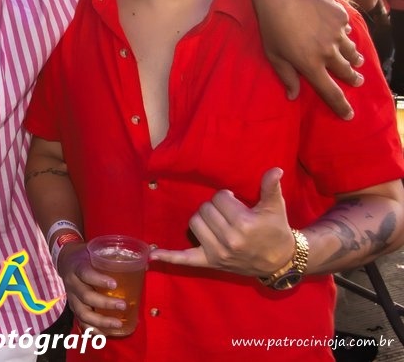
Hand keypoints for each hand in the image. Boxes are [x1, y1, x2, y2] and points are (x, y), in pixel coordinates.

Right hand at [55, 242, 129, 333]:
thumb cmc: (86, 256)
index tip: (114, 284)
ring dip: (100, 321)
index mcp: (78, 267)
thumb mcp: (96, 251)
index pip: (86, 274)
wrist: (66, 261)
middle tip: (123, 305)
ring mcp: (72, 298)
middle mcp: (72, 284)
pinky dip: (92, 330)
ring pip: (82, 313)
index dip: (99, 280)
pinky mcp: (73, 308)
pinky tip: (105, 334)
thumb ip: (117, 256)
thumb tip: (148, 261)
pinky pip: (81, 323)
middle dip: (104, 304)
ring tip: (118, 324)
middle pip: (86, 297)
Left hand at [150, 168, 293, 275]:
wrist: (280, 260)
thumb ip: (271, 187)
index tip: (237, 204)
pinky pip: (185, 260)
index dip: (227, 198)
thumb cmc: (276, 230)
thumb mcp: (275, 207)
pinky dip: (169, 257)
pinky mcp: (210, 262)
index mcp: (244, 224)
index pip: (219, 198)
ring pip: (193, 223)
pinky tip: (152, 254)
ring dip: (202, 219)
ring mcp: (217, 253)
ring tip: (217, 222)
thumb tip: (275, 169)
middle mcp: (229, 240)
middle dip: (215, 207)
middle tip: (228, 214)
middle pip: (204, 209)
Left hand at [253, 0, 360, 119]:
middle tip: (356, 81)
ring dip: (354, 59)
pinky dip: (343, 34)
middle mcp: (328, 52)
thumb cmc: (271, 25)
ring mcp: (337, 34)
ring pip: (351, 52)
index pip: (330, 92)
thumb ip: (286, 76)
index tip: (349, 115)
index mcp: (310, 64)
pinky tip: (338, 34)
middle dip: (353, 78)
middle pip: (346, 72)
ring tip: (356, 62)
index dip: (341, 106)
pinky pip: (346, 31)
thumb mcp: (273, 54)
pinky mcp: (341, 17)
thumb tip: (293, 96)